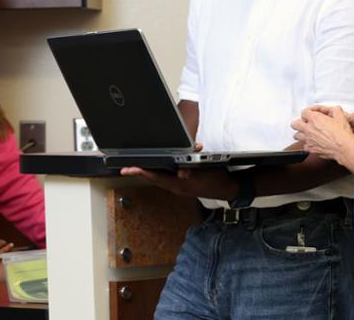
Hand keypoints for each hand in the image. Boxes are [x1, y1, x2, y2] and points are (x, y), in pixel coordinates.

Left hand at [120, 165, 236, 200]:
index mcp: (180, 185)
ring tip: (134, 166)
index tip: (130, 168)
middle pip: (154, 178)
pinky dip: (158, 172)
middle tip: (124, 168)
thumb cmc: (218, 178)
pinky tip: (155, 166)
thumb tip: (181, 172)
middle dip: (140, 171)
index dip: (142, 171)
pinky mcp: (182, 185)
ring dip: (147, 172)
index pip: (157, 177)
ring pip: (159, 178)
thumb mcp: (206, 171)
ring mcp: (179, 187)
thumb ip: (193, 171)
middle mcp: (177, 187)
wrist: (229, 188)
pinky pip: (166, 178)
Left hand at [290, 106, 353, 161]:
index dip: (309, 110)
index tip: (313, 112)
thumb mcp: (341, 117)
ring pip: (296, 136)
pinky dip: (307, 145)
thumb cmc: (342, 134)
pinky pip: (304, 147)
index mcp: (315, 119)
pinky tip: (312, 143)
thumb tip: (336, 110)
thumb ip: (336, 111)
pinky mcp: (311, 149)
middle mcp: (309, 129)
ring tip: (306, 133)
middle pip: (294, 124)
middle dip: (299, 122)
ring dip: (300, 134)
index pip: (304, 112)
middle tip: (305, 123)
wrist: (344, 148)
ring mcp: (308, 140)